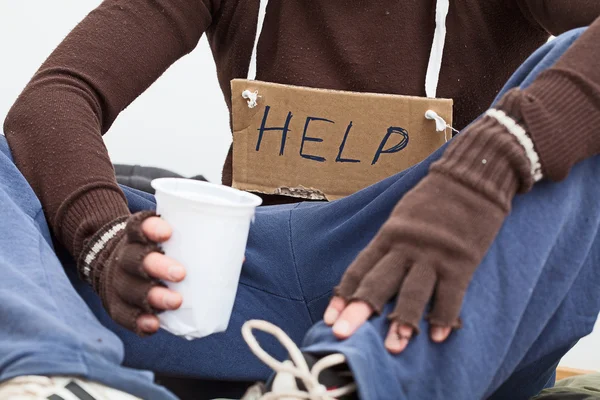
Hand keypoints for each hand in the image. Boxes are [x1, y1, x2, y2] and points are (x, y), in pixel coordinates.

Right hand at [78, 211, 185, 334]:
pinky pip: (124, 314)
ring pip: (130, 289)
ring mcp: (116, 281)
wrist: (110, 259)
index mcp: (134, 235)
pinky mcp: (115, 304)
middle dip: (157, 267)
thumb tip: (231, 239)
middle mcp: (122, 256)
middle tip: (180, 273)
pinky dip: (139, 321)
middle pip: (135, 260)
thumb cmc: (149, 247)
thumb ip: (184, 235)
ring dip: (152, 296)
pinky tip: (154, 325)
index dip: (151, 228)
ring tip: (175, 301)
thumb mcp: (157, 235)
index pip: (139, 227)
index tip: (167, 232)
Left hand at [323, 114, 532, 353]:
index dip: (344, 294)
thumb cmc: (434, 201)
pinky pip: (452, 293)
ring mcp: (434, 254)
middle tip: (343, 336)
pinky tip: (439, 336)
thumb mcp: (402, 218)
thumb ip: (389, 246)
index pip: (360, 268)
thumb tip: (372, 276)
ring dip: (403, 322)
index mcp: (388, 235)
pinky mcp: (462, 260)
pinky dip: (445, 316)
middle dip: (360, 310)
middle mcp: (406, 246)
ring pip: (414, 292)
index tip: (330, 319)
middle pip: (379, 282)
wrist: (472, 178)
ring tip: (394, 348)